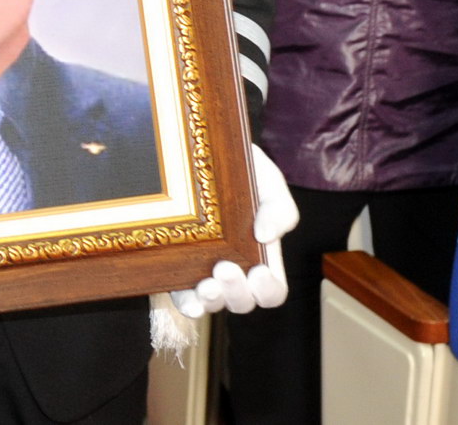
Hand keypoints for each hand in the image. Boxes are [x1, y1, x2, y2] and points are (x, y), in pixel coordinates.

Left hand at [167, 146, 297, 317]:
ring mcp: (205, 271)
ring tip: (206, 284)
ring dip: (211, 300)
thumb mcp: (270, 185)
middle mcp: (235, 271)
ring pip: (212, 303)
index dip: (268, 290)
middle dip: (236, 292)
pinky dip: (186, 302)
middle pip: (241, 302)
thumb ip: (279, 210)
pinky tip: (187, 293)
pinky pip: (182, 295)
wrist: (209, 154)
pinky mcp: (178, 267)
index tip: (259, 271)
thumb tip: (266, 236)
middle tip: (225, 268)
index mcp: (262, 258)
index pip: (271, 291)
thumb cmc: (246, 173)